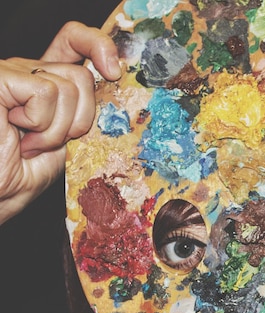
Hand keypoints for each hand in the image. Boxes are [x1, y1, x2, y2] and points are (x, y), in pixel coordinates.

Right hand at [0, 21, 120, 225]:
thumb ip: (83, 113)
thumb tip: (114, 88)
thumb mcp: (66, 143)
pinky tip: (17, 135)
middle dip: (78, 120)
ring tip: (29, 145)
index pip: (74, 42)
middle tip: (48, 144)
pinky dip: (40, 123)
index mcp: (42, 85)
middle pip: (81, 76)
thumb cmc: (20, 178)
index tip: (113, 73)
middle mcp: (25, 73)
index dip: (98, 46)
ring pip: (67, 87)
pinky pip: (45, 92)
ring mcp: (10, 73)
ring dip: (55, 130)